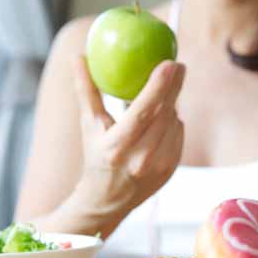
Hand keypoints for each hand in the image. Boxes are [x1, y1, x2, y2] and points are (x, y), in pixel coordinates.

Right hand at [73, 56, 184, 232]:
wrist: (107, 201)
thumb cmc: (95, 156)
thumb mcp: (88, 125)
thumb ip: (86, 90)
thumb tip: (79, 56)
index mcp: (117, 147)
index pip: (143, 112)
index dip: (158, 86)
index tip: (169, 63)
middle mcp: (140, 159)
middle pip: (165, 114)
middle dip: (175, 87)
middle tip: (178, 64)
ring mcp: (159, 166)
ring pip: (173, 122)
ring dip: (171, 104)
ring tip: (162, 94)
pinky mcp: (171, 169)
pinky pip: (178, 134)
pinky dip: (172, 121)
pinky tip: (162, 118)